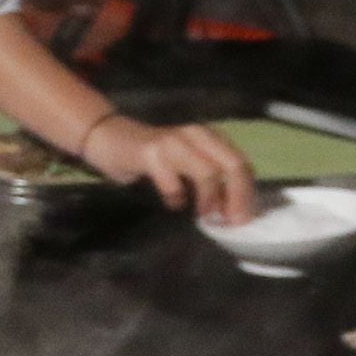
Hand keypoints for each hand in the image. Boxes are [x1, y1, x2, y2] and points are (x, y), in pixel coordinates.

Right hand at [84, 113, 258, 222]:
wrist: (108, 137)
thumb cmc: (151, 157)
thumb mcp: (187, 163)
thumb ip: (210, 177)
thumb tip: (233, 208)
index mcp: (209, 137)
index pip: (241, 163)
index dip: (247, 192)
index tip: (244, 218)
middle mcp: (196, 134)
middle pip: (232, 165)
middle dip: (238, 197)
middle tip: (232, 221)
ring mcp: (173, 141)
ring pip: (208, 172)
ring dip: (211, 200)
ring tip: (205, 216)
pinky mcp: (151, 152)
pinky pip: (173, 183)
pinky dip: (177, 199)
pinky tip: (174, 204)